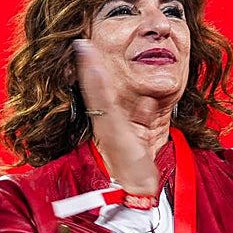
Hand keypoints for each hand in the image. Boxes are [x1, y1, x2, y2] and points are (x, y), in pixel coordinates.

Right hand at [75, 39, 158, 194]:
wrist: (136, 189)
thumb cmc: (137, 166)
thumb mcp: (144, 134)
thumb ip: (146, 115)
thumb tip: (151, 100)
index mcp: (110, 121)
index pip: (100, 90)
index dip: (92, 70)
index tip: (86, 48)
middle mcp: (105, 121)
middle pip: (94, 88)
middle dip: (87, 65)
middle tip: (81, 42)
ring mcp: (106, 125)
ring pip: (96, 93)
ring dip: (89, 70)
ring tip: (84, 49)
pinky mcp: (111, 131)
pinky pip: (103, 106)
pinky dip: (97, 87)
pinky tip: (95, 71)